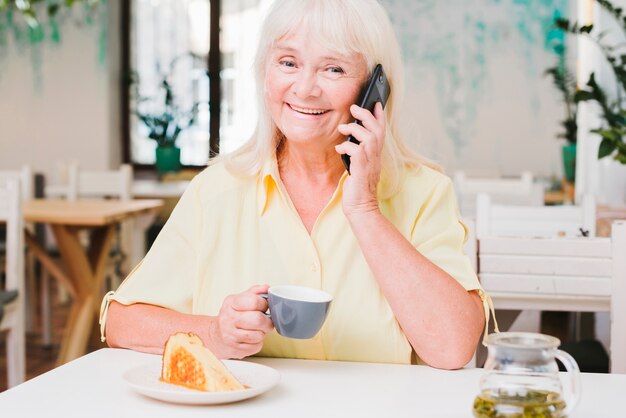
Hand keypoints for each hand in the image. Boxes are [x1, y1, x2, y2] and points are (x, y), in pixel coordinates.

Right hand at [210, 284, 273, 358]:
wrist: (215, 335)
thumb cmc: (233, 315)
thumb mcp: (240, 299)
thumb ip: (255, 292)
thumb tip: (266, 288)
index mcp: (231, 303)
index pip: (254, 301)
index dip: (264, 304)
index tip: (264, 307)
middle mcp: (228, 318)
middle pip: (258, 320)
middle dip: (267, 322)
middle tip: (266, 322)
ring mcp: (229, 335)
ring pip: (258, 335)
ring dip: (262, 333)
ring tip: (256, 330)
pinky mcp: (234, 349)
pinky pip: (256, 347)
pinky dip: (258, 343)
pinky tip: (251, 339)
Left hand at [335, 102, 385, 216]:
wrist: (361, 209)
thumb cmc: (358, 189)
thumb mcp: (359, 168)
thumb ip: (358, 155)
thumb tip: (349, 143)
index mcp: (377, 156)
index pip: (382, 131)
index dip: (380, 116)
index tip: (375, 103)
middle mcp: (376, 158)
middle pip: (377, 130)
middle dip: (366, 115)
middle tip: (354, 108)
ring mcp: (371, 164)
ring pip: (369, 137)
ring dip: (354, 129)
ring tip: (342, 129)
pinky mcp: (362, 170)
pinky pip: (357, 151)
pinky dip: (347, 146)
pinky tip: (339, 150)